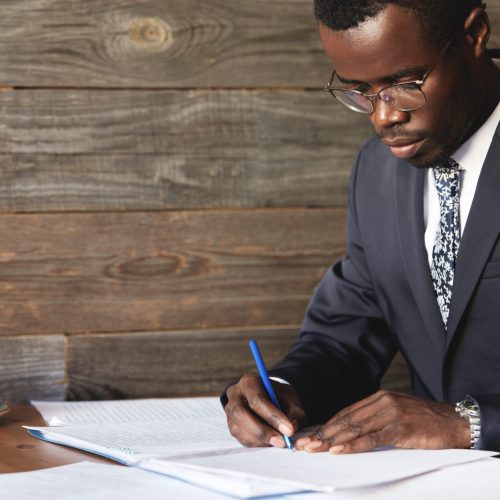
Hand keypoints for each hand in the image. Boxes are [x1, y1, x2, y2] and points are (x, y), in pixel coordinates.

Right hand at [224, 372, 306, 447]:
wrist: (272, 399)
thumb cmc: (280, 397)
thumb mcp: (291, 400)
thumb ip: (294, 413)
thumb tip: (292, 428)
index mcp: (249, 382)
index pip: (257, 399)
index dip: (272, 416)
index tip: (289, 430)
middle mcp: (235, 395)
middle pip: (241, 414)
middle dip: (263, 431)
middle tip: (282, 441)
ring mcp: (230, 411)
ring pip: (239, 429)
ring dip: (261, 440)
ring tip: (279, 442)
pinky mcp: (232, 426)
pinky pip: (242, 439)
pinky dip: (258, 444)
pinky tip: (271, 442)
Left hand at [295, 390, 469, 453]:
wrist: (454, 422)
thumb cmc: (424, 421)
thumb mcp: (396, 412)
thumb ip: (376, 417)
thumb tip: (351, 430)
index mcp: (378, 397)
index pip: (346, 413)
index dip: (327, 425)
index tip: (311, 436)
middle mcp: (381, 402)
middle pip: (345, 420)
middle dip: (323, 433)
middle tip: (305, 445)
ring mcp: (390, 414)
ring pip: (354, 428)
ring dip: (332, 440)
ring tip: (315, 449)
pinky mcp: (399, 428)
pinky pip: (371, 438)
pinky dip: (353, 445)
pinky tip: (339, 450)